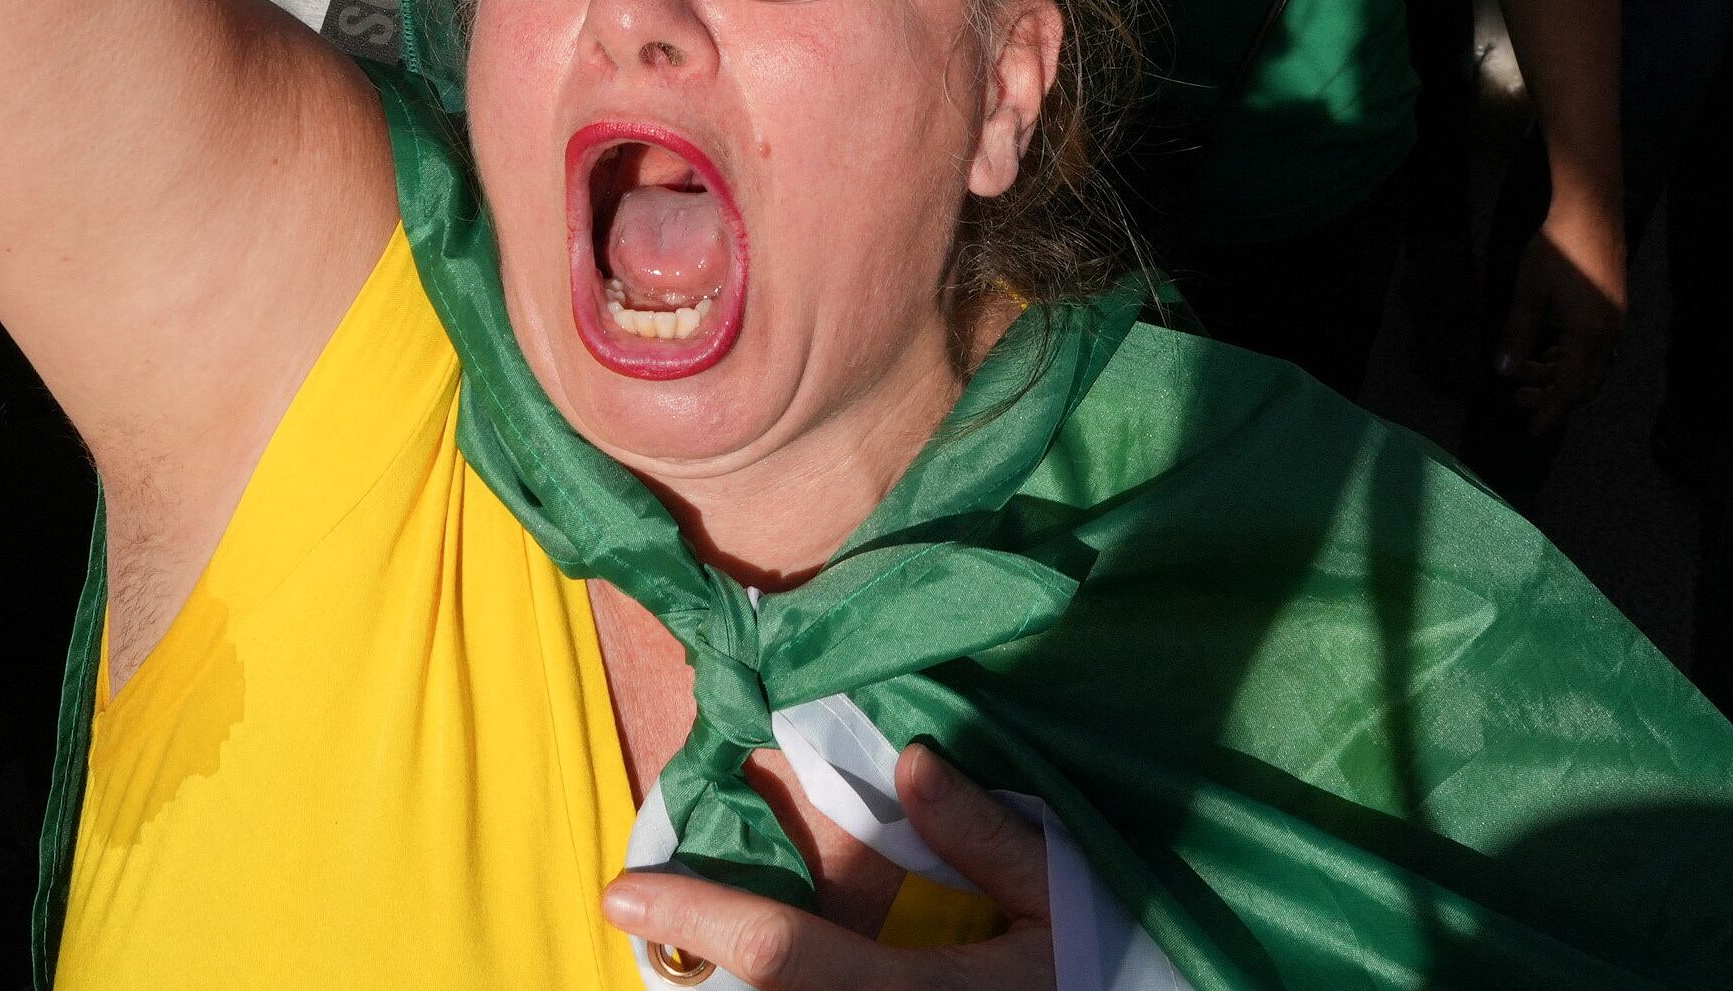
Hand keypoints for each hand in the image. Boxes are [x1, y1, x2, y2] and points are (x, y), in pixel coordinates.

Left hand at [601, 742, 1056, 987]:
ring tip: (690, 919)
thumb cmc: (1109, 965)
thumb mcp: (1067, 896)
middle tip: (644, 896)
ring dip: (738, 961)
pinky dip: (787, 964)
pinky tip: (747, 943)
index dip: (702, 918)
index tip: (622, 892)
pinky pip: (816, 990)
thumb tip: (909, 764)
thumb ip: (991, 837)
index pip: (788, 954)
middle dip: (699, 946)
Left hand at [1491, 197, 1625, 425]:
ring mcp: (1614, 322)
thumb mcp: (1528, 292)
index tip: (1531, 432)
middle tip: (1518, 397)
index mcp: (1589, 336)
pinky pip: (1593, 348)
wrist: (1592, 209)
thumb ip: (1516, 334)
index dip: (1549, 413)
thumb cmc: (1557, 248)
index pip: (1570, 391)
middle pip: (1583, 384)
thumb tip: (1503, 371)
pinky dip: (1569, 356)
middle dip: (1551, 395)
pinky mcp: (1613, 308)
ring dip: (1557, 373)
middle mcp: (1608, 336)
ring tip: (1524, 370)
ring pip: (1588, 365)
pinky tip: (1546, 348)